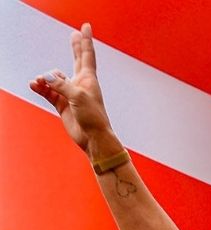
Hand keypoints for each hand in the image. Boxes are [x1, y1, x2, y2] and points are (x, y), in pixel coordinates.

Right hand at [29, 23, 113, 154]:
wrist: (93, 139)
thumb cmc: (93, 117)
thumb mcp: (77, 96)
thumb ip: (61, 84)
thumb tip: (45, 77)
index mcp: (88, 79)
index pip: (86, 54)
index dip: (85, 40)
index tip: (85, 26)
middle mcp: (80, 84)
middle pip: (75, 59)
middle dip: (75, 47)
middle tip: (75, 35)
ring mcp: (70, 93)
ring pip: (54, 78)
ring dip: (45, 78)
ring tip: (39, 82)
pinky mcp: (62, 104)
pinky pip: (48, 91)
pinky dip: (40, 87)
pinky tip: (34, 85)